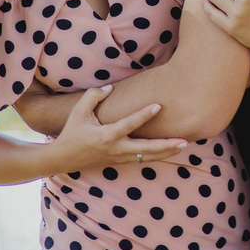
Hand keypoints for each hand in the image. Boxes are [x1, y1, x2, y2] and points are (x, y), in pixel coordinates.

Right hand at [53, 86, 187, 171]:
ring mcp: (120, 157)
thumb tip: (110, 88)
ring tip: (184, 145)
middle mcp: (116, 149)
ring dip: (167, 152)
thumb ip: (93, 97)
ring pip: (147, 157)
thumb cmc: (72, 132)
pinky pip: (143, 159)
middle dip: (166, 145)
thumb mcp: (78, 112)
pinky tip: (171, 150)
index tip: (159, 105)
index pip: (129, 124)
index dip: (144, 115)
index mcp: (106, 136)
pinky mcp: (121, 161)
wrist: (65, 158)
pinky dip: (158, 155)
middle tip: (184, 140)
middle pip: (146, 149)